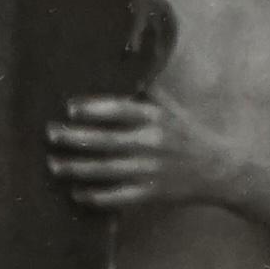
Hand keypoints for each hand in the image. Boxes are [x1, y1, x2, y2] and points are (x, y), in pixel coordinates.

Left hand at [45, 91, 224, 214]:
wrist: (219, 169)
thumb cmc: (188, 134)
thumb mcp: (171, 108)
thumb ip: (145, 93)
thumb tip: (116, 72)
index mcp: (156, 118)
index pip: (120, 110)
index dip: (93, 109)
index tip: (69, 108)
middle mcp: (151, 143)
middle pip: (106, 141)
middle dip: (74, 138)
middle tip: (50, 134)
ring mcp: (150, 171)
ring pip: (106, 170)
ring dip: (76, 168)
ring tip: (53, 164)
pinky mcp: (151, 194)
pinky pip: (118, 197)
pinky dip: (96, 196)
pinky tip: (76, 193)